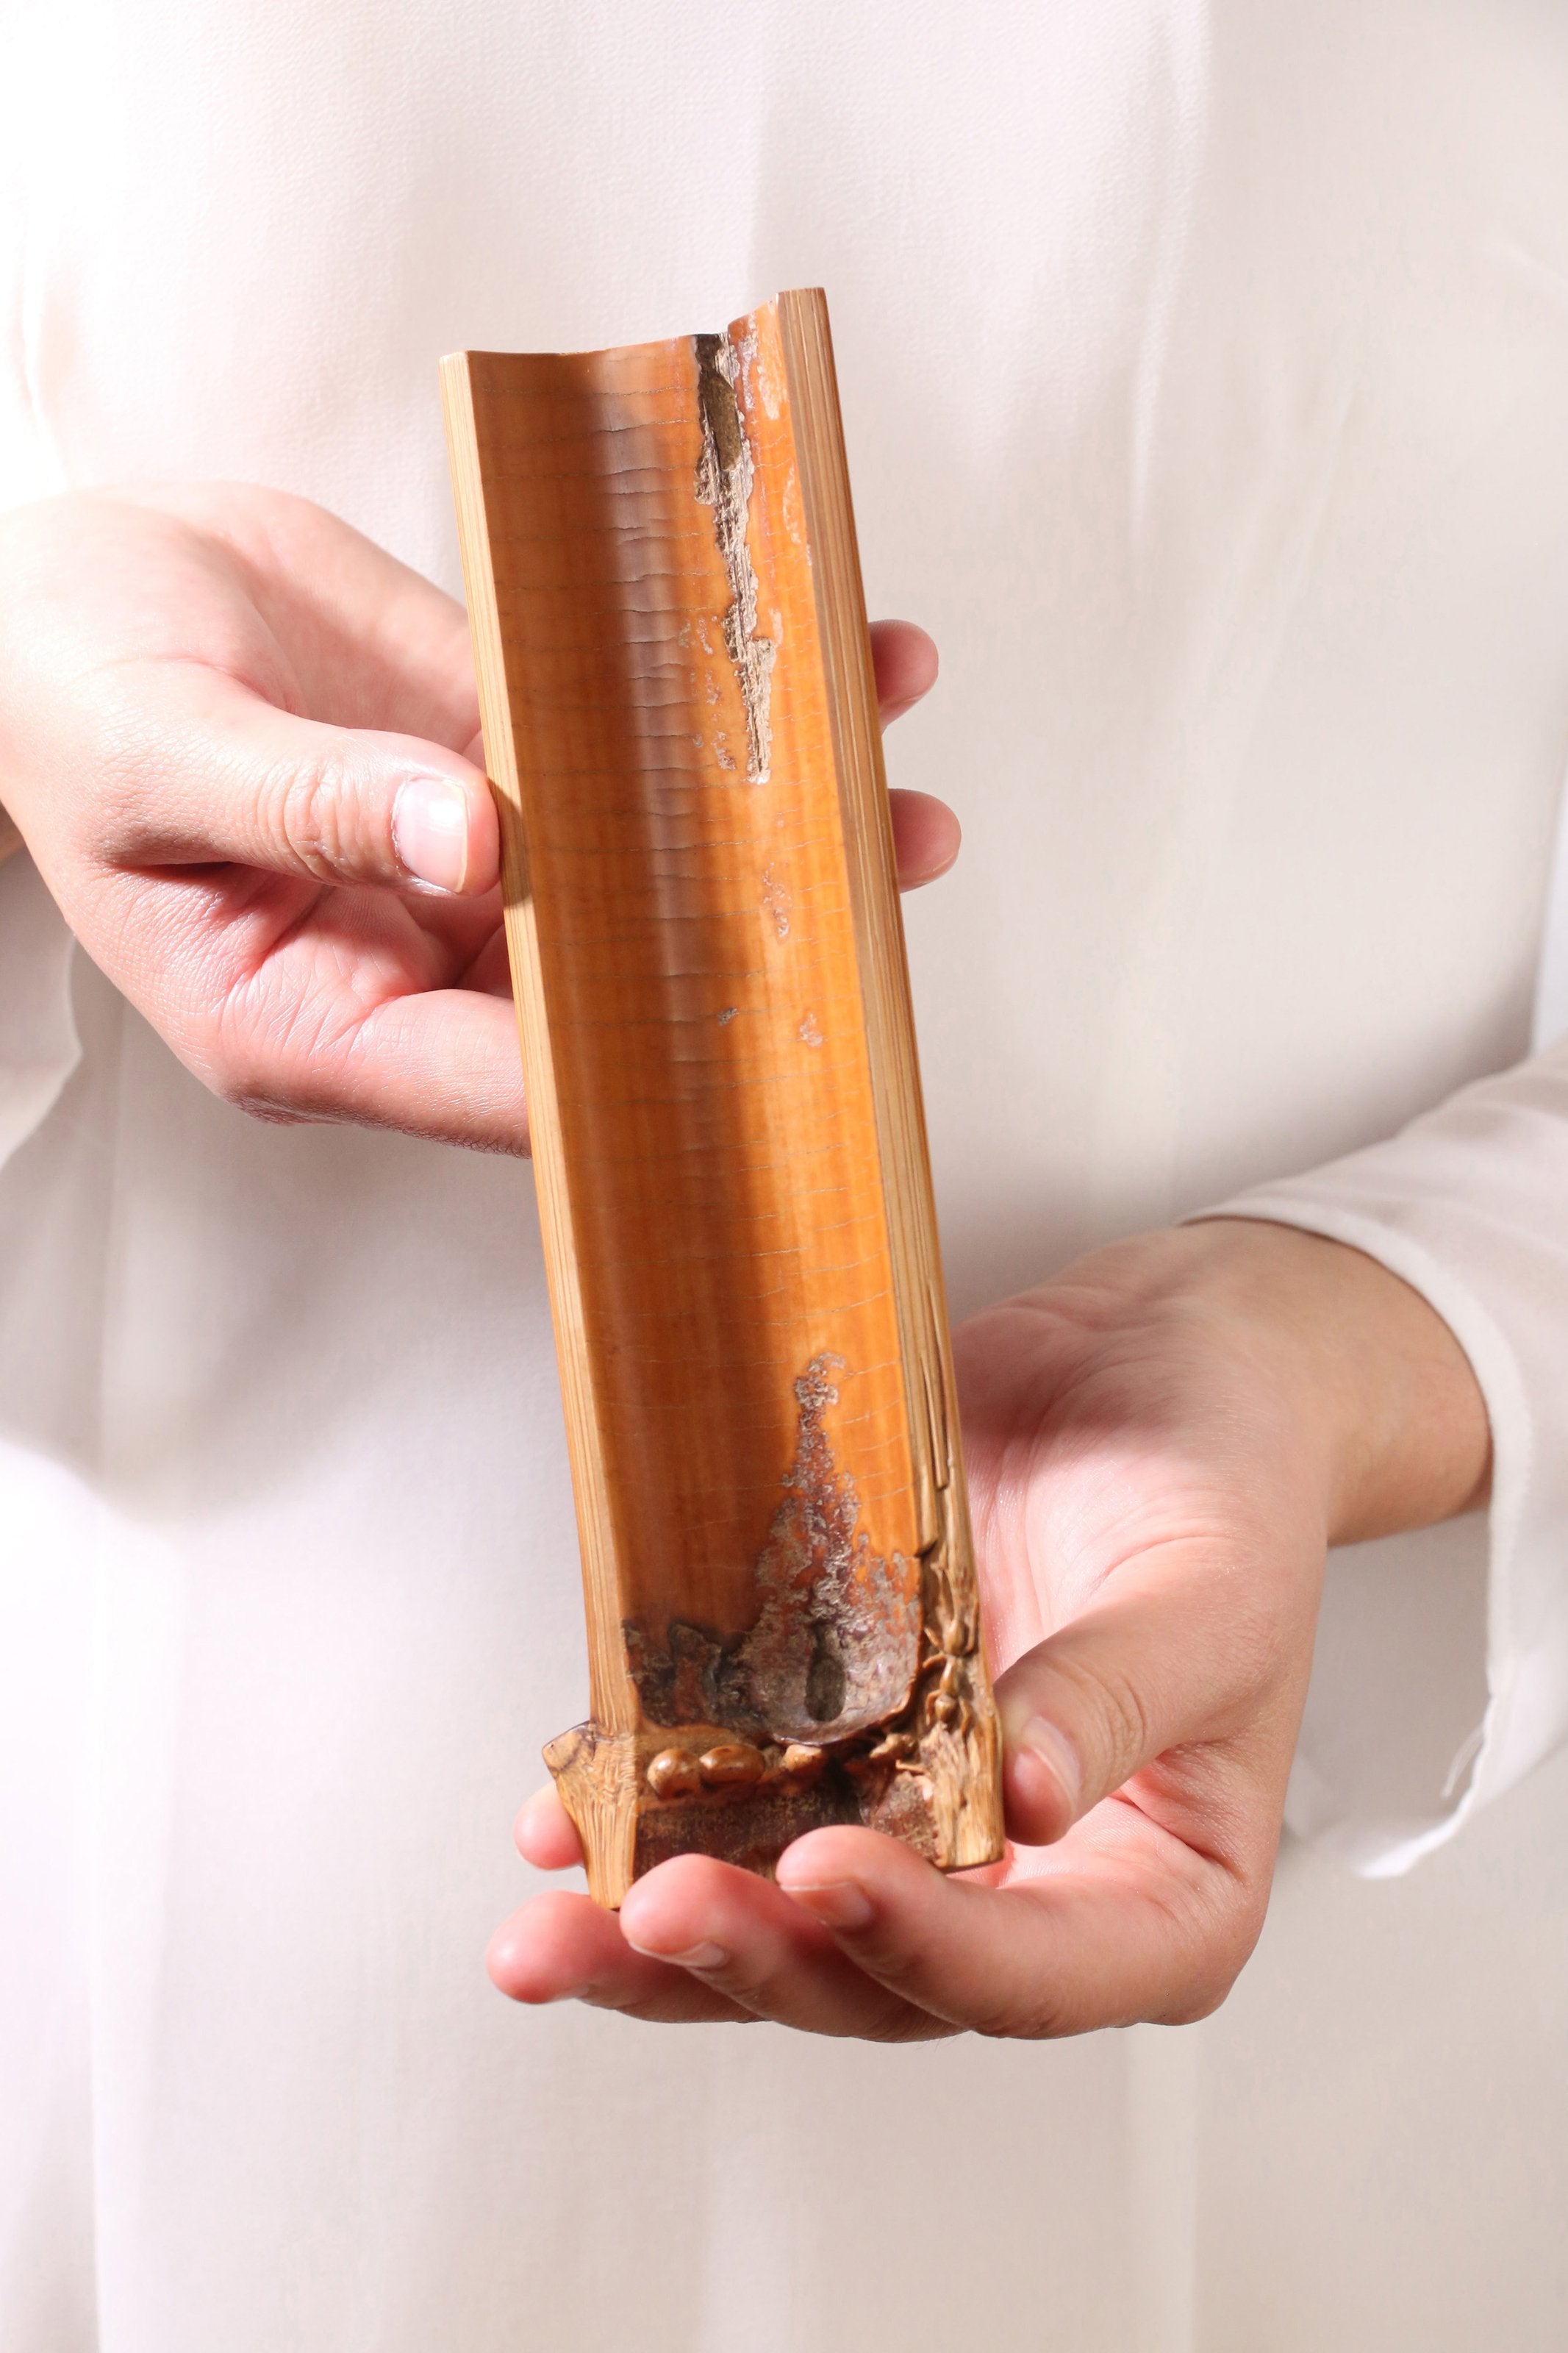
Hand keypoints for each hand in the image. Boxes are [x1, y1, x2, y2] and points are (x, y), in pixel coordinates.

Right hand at [0, 486, 951, 1149]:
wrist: (55, 588)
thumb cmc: (59, 697)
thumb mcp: (155, 753)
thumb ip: (307, 802)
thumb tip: (466, 839)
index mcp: (320, 1024)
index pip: (506, 1087)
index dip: (634, 1070)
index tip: (759, 1036)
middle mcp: (416, 964)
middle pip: (608, 1000)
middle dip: (743, 966)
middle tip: (871, 914)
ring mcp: (473, 864)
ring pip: (646, 882)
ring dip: (770, 847)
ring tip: (901, 809)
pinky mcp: (503, 759)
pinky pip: (631, 760)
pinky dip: (720, 731)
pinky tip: (834, 682)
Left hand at [490, 1218, 1489, 2035]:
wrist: (1150, 1367)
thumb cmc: (1223, 1483)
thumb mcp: (1205, 1591)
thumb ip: (1113, 1699)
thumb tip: (1025, 1805)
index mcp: (1156, 1897)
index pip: (1037, 1975)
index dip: (924, 1948)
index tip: (826, 1875)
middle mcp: (1028, 1886)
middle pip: (880, 1979)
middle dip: (756, 1957)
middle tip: (655, 1911)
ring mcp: (919, 1817)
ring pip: (782, 1917)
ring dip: (660, 1930)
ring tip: (550, 1921)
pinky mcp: (839, 1739)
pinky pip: (732, 1804)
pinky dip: (645, 1812)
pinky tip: (560, 1811)